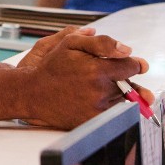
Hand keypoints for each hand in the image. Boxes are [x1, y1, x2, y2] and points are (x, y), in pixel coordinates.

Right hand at [16, 29, 149, 129]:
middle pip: (128, 84)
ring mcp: (97, 109)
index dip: (131, 63)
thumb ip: (102, 43)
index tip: (130, 64)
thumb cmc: (51, 67)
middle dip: (122, 78)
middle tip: (106, 76)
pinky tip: (92, 99)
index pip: (132, 67)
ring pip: (121, 99)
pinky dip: (108, 106)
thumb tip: (127, 51)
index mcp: (97, 70)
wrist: (32, 93)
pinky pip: (113, 114)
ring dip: (115, 92)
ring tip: (93, 87)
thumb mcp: (71, 44)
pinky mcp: (93, 121)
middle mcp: (100, 91)